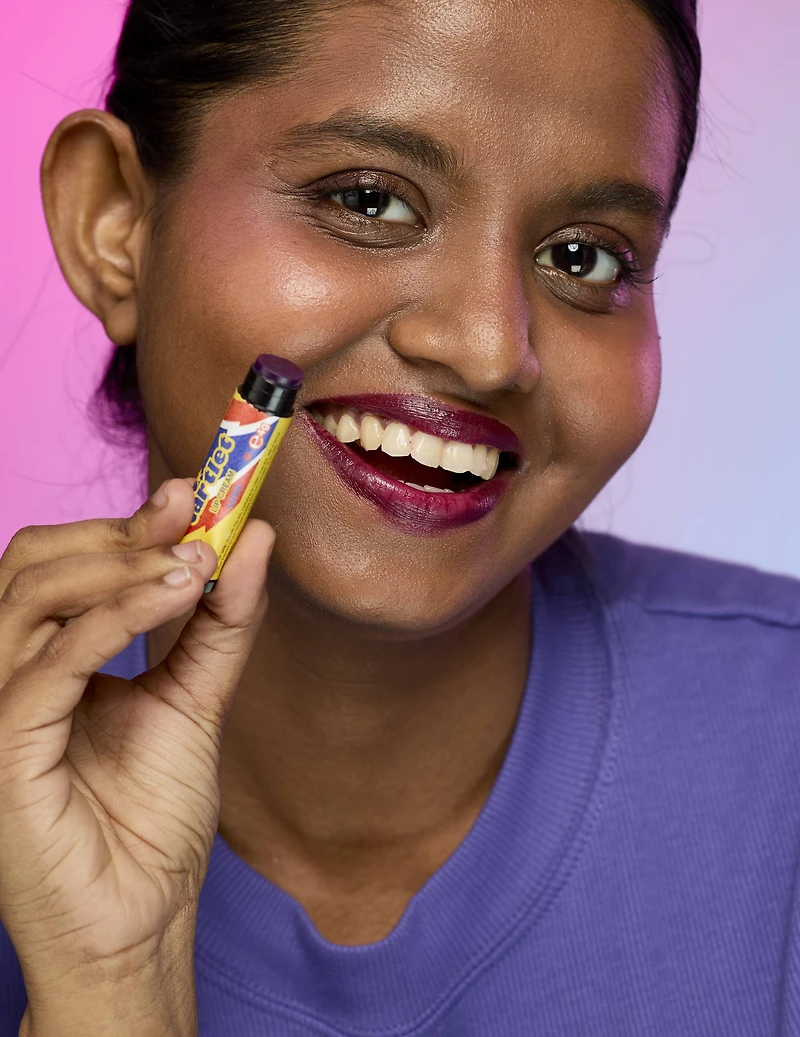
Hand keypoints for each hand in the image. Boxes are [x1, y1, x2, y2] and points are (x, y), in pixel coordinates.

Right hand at [0, 481, 271, 1034]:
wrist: (142, 923)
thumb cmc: (153, 822)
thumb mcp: (197, 697)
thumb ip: (220, 619)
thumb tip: (251, 533)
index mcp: (41, 658)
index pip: (60, 562)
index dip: (123, 521)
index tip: (194, 491)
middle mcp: (8, 673)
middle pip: (30, 561)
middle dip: (115, 529)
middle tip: (190, 512)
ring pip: (28, 594)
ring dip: (117, 563)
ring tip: (189, 563)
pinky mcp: (5, 749)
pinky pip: (48, 661)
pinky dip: (113, 615)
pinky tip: (171, 594)